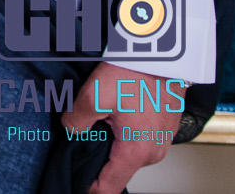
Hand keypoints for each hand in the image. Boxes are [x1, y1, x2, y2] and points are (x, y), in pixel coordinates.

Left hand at [58, 62, 183, 193]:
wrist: (163, 54)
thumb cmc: (136, 73)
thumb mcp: (94, 97)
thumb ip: (76, 122)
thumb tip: (70, 132)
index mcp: (136, 152)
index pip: (108, 187)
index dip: (87, 188)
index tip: (73, 183)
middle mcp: (153, 152)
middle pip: (116, 168)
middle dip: (96, 157)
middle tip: (81, 136)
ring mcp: (161, 141)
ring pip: (126, 152)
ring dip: (110, 141)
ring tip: (99, 119)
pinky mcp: (163, 128)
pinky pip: (138, 139)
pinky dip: (124, 131)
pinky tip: (114, 113)